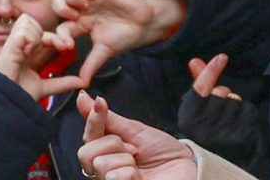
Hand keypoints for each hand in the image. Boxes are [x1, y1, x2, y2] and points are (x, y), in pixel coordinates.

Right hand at [0, 13, 84, 100]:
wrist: (6, 105)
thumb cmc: (19, 96)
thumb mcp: (46, 87)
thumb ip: (63, 82)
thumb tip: (83, 82)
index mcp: (26, 53)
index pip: (44, 35)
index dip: (57, 38)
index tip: (68, 47)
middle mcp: (19, 46)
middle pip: (35, 23)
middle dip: (53, 34)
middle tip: (63, 46)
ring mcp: (12, 45)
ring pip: (27, 21)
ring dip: (39, 34)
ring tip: (38, 51)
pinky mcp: (8, 46)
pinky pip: (23, 30)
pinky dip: (31, 38)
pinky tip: (28, 52)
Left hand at [45, 0, 186, 81]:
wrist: (145, 23)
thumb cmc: (126, 36)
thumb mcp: (104, 51)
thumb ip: (91, 65)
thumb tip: (81, 84)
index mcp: (79, 26)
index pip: (59, 28)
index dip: (57, 37)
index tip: (67, 45)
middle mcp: (81, 11)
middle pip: (57, 5)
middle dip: (60, 11)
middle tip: (75, 19)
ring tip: (85, 7)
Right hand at [77, 91, 197, 179]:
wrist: (186, 167)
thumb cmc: (162, 151)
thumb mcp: (135, 130)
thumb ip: (108, 118)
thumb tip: (83, 97)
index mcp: (106, 152)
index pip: (88, 135)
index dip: (93, 118)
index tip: (100, 103)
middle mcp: (102, 170)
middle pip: (86, 152)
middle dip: (114, 144)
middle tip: (135, 150)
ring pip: (100, 164)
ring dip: (126, 160)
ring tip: (139, 165)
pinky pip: (112, 177)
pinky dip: (129, 174)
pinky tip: (139, 177)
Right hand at [179, 54, 259, 168]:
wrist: (225, 161)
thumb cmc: (210, 129)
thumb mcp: (198, 109)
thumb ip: (199, 84)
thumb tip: (195, 60)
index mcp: (187, 121)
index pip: (200, 88)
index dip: (211, 70)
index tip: (222, 57)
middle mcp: (202, 129)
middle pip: (220, 92)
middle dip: (223, 95)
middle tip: (219, 109)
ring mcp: (222, 135)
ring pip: (235, 100)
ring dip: (235, 105)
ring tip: (229, 118)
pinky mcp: (241, 138)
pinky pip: (249, 109)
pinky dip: (247, 112)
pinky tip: (240, 123)